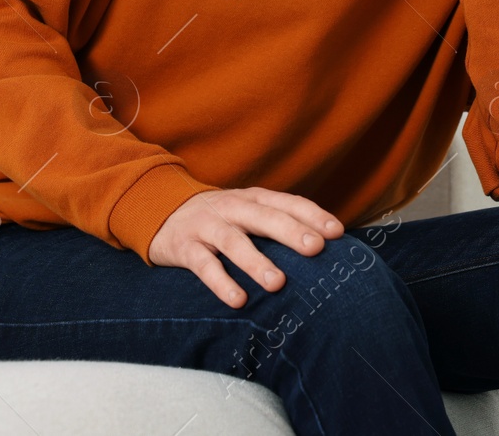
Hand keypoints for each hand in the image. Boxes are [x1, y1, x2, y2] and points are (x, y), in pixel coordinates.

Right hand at [147, 187, 344, 308]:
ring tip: (278, 283)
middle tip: (315, 249)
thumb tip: (324, 246)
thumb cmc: (220, 219)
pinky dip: (221, 283)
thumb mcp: (248, 212)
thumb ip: (277, 223)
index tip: (337, 232)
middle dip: (291, 232)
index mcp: (253, 198)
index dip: (313, 215)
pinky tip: (238, 300)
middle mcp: (233, 208)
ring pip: (234, 242)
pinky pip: (204, 266)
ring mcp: (207, 226)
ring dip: (256, 262)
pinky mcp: (185, 247)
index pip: (287, 203)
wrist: (160, 212)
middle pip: (264, 217)